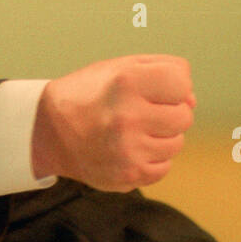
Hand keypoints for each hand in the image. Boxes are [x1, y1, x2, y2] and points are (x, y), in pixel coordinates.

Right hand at [31, 55, 194, 190]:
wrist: (47, 130)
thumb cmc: (88, 94)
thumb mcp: (120, 66)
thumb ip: (164, 70)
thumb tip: (192, 100)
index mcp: (127, 81)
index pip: (182, 83)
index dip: (174, 87)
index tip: (157, 90)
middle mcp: (128, 115)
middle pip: (184, 116)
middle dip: (168, 113)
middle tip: (142, 112)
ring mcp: (129, 149)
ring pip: (177, 143)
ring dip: (161, 137)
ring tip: (133, 130)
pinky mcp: (129, 175)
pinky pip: (164, 167)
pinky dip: (152, 159)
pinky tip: (131, 148)